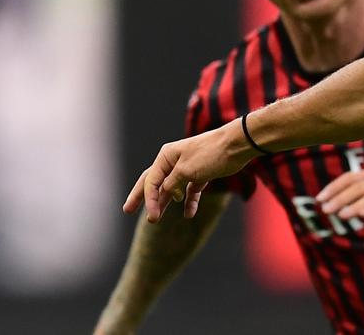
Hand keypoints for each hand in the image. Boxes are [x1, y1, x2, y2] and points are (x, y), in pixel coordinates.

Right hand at [123, 126, 249, 222]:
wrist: (236, 146)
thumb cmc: (210, 154)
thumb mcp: (186, 171)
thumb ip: (172, 184)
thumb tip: (166, 194)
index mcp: (166, 156)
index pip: (151, 181)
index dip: (149, 200)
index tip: (152, 217)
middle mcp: (174, 161)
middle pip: (155, 182)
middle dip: (143, 198)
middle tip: (127, 211)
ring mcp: (188, 167)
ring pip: (173, 188)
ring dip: (166, 202)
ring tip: (156, 218)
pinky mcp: (202, 173)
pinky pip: (191, 190)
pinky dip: (190, 202)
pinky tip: (189, 214)